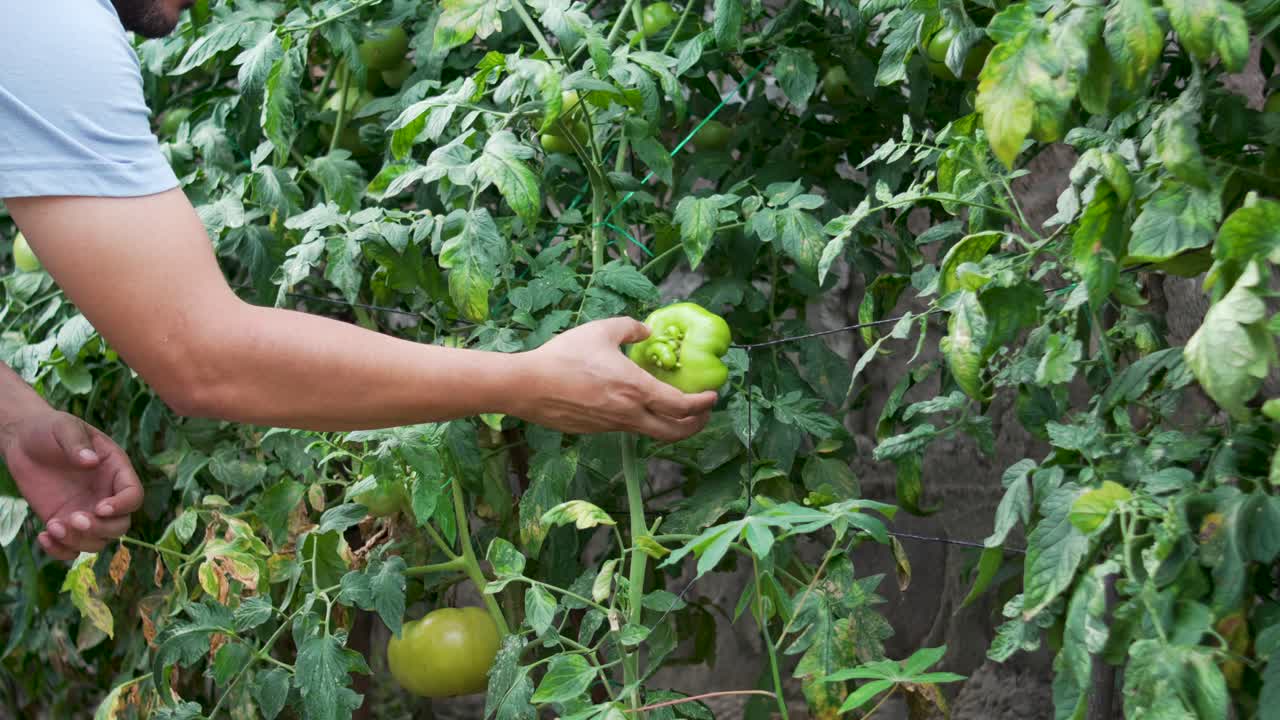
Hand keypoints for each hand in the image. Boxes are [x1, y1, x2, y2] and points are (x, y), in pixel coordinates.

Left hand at [1, 411, 143, 560]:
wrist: (23, 441)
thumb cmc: (50, 429)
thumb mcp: (64, 427)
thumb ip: (77, 443)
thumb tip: (90, 461)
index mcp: (116, 471)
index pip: (133, 495)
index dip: (122, 506)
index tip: (100, 507)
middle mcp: (106, 495)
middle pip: (120, 526)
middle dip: (99, 529)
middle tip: (73, 519)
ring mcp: (86, 512)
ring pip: (97, 541)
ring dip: (78, 542)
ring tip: (53, 526)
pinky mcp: (64, 523)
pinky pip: (72, 549)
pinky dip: (60, 551)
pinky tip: (44, 535)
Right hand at [511, 317, 718, 441]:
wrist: (528, 386)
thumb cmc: (564, 356)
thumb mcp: (601, 330)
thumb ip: (630, 328)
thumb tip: (647, 331)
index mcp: (636, 389)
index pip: (682, 406)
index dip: (702, 404)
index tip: (712, 396)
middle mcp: (629, 413)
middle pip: (674, 432)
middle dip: (696, 424)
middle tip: (703, 413)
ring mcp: (613, 426)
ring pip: (652, 432)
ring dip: (670, 424)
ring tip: (675, 410)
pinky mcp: (597, 430)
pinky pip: (629, 428)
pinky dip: (643, 420)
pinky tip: (637, 405)